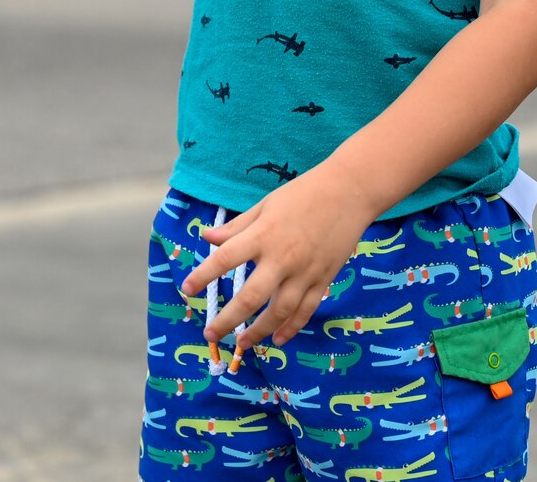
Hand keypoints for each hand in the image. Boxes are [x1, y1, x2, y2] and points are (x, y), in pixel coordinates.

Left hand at [180, 168, 379, 355]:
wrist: (349, 192)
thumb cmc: (303, 194)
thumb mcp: (265, 205)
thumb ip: (236, 227)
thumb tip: (207, 238)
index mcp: (263, 235)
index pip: (225, 259)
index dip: (203, 276)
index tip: (186, 290)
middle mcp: (282, 258)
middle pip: (250, 298)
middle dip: (227, 320)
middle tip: (210, 334)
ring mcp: (305, 272)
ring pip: (279, 312)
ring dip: (258, 332)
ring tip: (242, 344)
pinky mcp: (323, 279)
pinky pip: (305, 311)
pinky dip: (291, 328)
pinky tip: (277, 340)